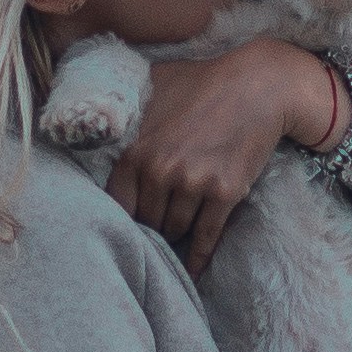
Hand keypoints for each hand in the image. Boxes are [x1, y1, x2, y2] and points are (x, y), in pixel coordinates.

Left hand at [111, 40, 345, 270]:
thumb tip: (94, 111)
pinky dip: (198, 258)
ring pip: (174, 230)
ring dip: (174, 238)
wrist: (257, 85)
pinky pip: (206, 236)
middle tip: (154, 235)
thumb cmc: (201, 81)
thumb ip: (122, 104)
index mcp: (135, 149)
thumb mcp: (152, 84)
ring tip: (173, 243)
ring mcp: (193, 183)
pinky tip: (193, 270)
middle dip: (150, 228)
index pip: (116, 204)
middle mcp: (160, 170)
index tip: (127, 225)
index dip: (122, 217)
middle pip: (146, 221)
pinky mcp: (224, 193)